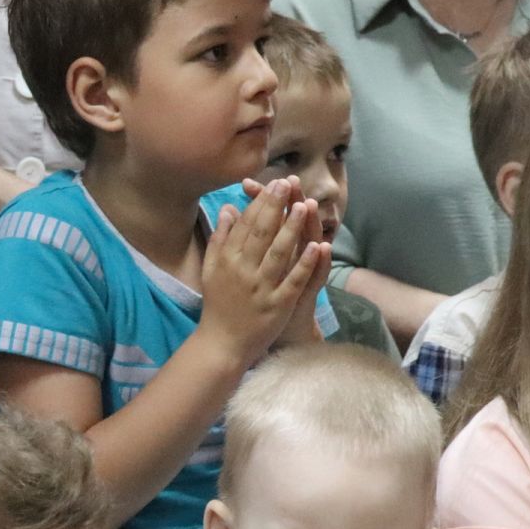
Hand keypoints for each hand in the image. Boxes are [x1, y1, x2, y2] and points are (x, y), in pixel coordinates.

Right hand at [198, 178, 331, 365]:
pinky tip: (317, 247)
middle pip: (262, 234)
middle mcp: (243, 271)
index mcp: (228, 260)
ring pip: (279, 253)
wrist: (222, 344)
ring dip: (292, 229)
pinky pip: (293, 281)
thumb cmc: (218, 304)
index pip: (245, 226)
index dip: (260, 203)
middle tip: (288, 184)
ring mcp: (261, 288)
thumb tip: (229, 208)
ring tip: (304, 206)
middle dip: (276, 207)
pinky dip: (305, 264)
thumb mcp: (212, 269)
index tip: (273, 184)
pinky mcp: (277, 305)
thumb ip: (220, 239)